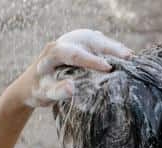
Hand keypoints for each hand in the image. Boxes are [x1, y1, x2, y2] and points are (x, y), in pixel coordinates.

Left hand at [13, 29, 131, 107]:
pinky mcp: (78, 44)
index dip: (92, 60)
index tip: (108, 68)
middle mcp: (63, 42)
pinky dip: (110, 47)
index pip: (74, 54)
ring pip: (95, 39)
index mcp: (53, 52)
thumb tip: (71, 88)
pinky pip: (96, 41)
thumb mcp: (44, 94)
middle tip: (128, 57)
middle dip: (109, 48)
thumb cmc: (37, 90)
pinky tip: (124, 54)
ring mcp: (71, 41)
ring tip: (130, 56)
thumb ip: (57, 91)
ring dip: (113, 46)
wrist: (30, 84)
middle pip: (88, 41)